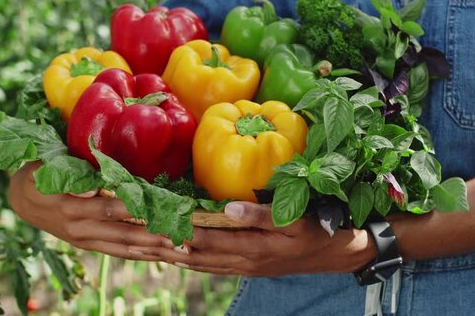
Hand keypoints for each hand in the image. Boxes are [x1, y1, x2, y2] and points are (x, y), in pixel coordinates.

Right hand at [8, 161, 175, 259]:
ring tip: (176, 248)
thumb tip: (89, 190)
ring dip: (151, 248)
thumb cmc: (41, 176)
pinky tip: (158, 255)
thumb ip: (70, 178)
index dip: (137, 209)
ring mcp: (84, 239)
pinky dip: (138, 254)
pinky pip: (116, 252)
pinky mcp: (88, 245)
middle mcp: (79, 227)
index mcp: (71, 207)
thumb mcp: (48, 171)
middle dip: (152, 235)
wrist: (23, 199)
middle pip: (122, 233)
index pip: (110, 209)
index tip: (160, 207)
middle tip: (178, 234)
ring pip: (123, 246)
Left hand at [128, 202, 375, 275]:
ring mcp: (245, 266)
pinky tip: (180, 255)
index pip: (205, 239)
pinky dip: (193, 260)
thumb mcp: (294, 221)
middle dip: (167, 245)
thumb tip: (226, 208)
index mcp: (251, 248)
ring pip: (201, 262)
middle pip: (196, 254)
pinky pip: (213, 265)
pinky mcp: (249, 265)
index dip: (176, 229)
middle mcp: (243, 261)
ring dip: (175, 255)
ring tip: (148, 245)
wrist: (336, 254)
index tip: (151, 219)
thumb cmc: (317, 232)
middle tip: (137, 233)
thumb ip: (260, 215)